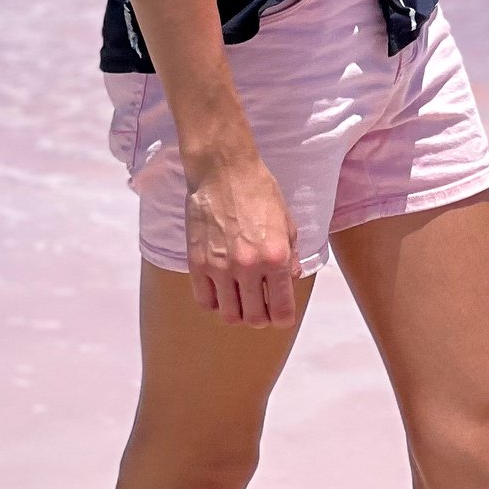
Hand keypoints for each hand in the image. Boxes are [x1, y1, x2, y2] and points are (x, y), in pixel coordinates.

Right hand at [184, 155, 300, 326]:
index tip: (281, 314)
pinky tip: (221, 291)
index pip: (282, 310)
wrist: (223, 170)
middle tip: (261, 307)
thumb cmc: (259, 190)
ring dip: (237, 313)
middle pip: (254, 318)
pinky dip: (214, 302)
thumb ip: (291, 254)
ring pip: (229, 315)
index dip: (283, 317)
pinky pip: (205, 301)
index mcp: (276, 256)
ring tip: (240, 299)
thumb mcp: (287, 220)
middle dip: (261, 318)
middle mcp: (249, 267)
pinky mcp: (197, 264)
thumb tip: (290, 279)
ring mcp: (220, 268)